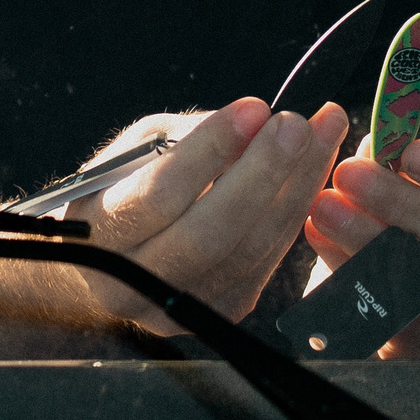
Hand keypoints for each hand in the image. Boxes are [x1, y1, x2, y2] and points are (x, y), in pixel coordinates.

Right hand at [63, 98, 350, 331]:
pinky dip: (295, 210)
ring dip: (295, 186)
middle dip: (262, 173)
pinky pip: (268, 259)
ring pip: (250, 249)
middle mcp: (132, 287)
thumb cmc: (123, 188)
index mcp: (97, 236)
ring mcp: (179, 310)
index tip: (252, 108)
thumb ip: (187, 139)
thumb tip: (255, 122)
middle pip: (210, 234)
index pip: (159, 195)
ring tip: (322, 132)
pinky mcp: (221, 311)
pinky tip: (313, 167)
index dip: (210, 151)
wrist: (111, 258)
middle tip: (297, 123)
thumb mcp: (135, 151)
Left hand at [304, 138, 419, 358]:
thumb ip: (398, 164)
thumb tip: (375, 143)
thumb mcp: (407, 188)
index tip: (411, 151)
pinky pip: (398, 321)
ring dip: (372, 245)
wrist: (385, 295)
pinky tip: (324, 252)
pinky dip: (357, 285)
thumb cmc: (405, 226)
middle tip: (349, 175)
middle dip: (403, 206)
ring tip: (324, 210)